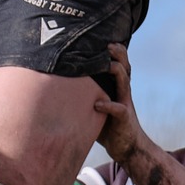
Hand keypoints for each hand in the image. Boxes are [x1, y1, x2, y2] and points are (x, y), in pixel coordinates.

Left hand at [92, 43, 148, 163]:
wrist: (127, 147)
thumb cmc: (107, 125)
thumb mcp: (95, 106)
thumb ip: (84, 95)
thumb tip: (58, 87)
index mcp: (116, 86)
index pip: (118, 63)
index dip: (113, 50)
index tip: (101, 37)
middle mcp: (122, 91)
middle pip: (125, 66)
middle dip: (118, 53)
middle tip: (108, 44)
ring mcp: (125, 103)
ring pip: (125, 82)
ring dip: (117, 71)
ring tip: (108, 65)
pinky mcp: (124, 118)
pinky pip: (117, 109)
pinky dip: (107, 105)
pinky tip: (97, 104)